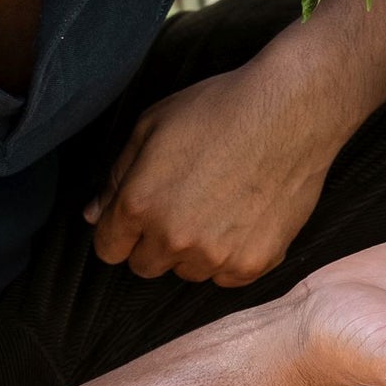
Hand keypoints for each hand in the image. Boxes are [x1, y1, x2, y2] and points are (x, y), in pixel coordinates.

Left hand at [87, 61, 338, 283]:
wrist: (291, 111)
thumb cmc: (219, 109)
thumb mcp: (152, 126)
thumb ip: (116, 176)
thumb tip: (93, 213)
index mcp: (139, 205)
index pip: (108, 249)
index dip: (121, 232)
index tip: (140, 217)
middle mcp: (173, 238)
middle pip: (145, 266)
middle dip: (155, 242)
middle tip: (184, 206)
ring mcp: (215, 256)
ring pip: (188, 272)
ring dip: (194, 250)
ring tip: (219, 206)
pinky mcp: (254, 263)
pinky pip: (227, 277)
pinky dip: (231, 256)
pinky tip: (244, 218)